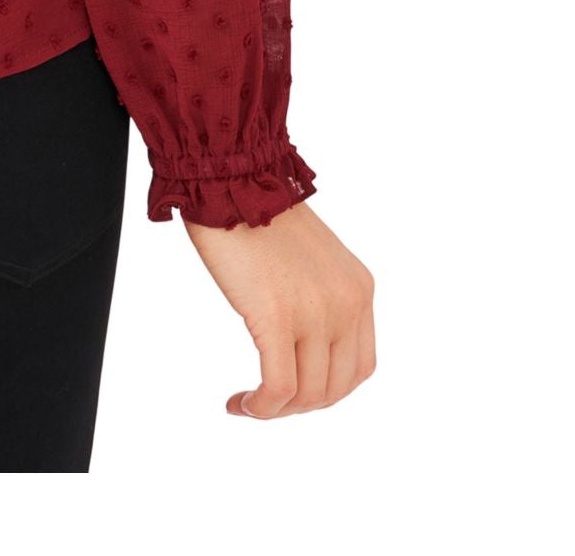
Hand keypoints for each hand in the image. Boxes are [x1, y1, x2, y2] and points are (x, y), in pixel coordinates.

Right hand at [185, 202, 374, 417]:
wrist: (230, 178)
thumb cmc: (255, 211)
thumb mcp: (310, 260)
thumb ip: (319, 296)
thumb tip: (301, 341)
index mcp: (359, 289)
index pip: (359, 366)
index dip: (327, 389)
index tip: (293, 389)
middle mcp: (347, 304)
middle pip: (336, 388)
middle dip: (300, 404)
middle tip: (265, 400)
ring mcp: (316, 312)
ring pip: (307, 394)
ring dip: (277, 410)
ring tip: (248, 403)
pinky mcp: (278, 316)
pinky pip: (278, 387)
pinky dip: (261, 407)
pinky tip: (239, 403)